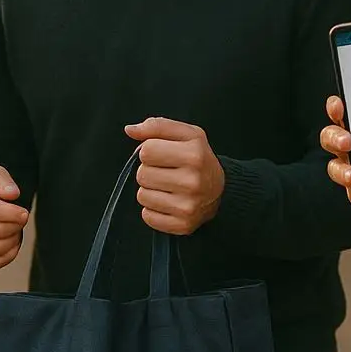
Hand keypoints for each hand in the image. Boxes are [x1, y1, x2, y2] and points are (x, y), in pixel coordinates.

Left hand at [123, 118, 224, 234]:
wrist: (221, 190)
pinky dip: (153, 209)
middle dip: (149, 171)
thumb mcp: (187, 134)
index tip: (164, 154)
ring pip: (142, 196)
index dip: (151, 150)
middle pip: (142, 174)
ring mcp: (188, 206)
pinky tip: (168, 202)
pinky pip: (147, 216)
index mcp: (194, 155)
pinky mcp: (182, 225)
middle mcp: (193, 182)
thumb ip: (157, 126)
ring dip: (150, 190)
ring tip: (168, 187)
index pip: (146, 150)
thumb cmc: (198, 158)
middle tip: (167, 171)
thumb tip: (130, 130)